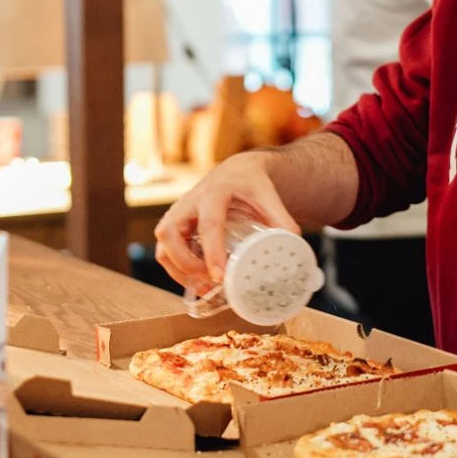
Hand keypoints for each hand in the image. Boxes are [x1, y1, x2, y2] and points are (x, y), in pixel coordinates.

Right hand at [153, 151, 299, 293]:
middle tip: (208, 281)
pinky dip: (176, 268)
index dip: (211, 252)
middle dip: (184, 262)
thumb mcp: (268, 195)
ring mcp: (178, 213)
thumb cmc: (251, 184)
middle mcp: (189, 202)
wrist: (237, 171)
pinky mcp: (175, 224)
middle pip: (169, 233)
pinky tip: (196, 280)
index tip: (219, 276)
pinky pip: (165, 249)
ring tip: (202, 286)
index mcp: (214, 193)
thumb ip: (281, 219)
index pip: (208, 224)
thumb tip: (294, 246)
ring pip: (162, 244)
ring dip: (177, 269)